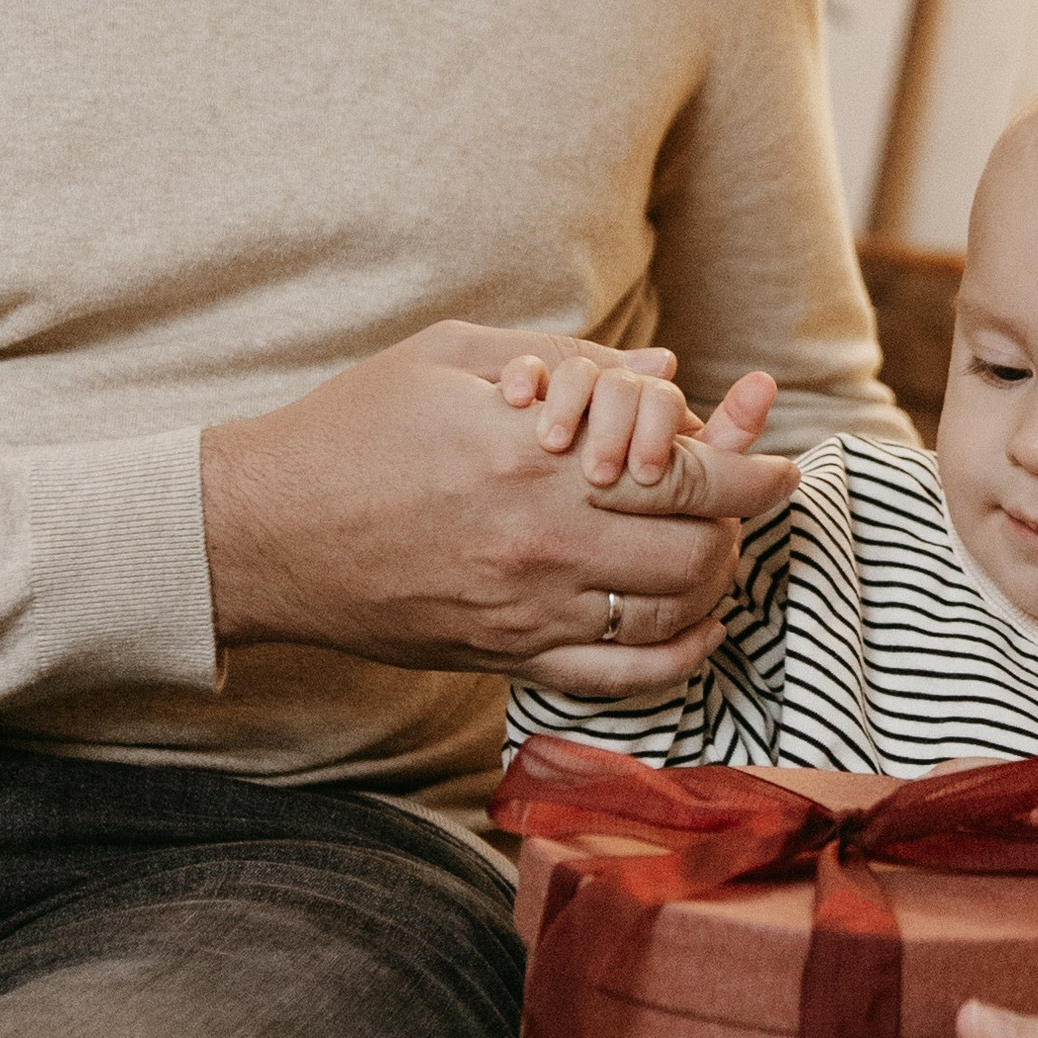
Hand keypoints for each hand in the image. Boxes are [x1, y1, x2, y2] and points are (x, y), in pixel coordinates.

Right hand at [199, 321, 797, 691]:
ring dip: (713, 586)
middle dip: (738, 526)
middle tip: (743, 507)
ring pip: (667, 614)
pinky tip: (694, 633)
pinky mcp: (501, 657)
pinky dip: (676, 661)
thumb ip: (567, 360)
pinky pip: (618, 678)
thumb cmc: (348, 430)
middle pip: (694, 547)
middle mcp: (539, 539)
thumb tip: (666, 369)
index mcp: (531, 456)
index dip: (751, 472)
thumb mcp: (449, 358)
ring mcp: (522, 609)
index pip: (686, 475)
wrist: (259, 533)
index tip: (778, 465)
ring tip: (717, 555)